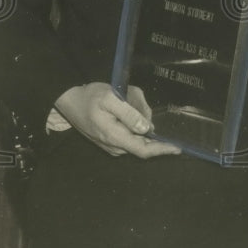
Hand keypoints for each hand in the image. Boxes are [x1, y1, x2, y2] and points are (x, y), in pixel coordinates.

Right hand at [54, 81, 180, 157]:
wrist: (69, 101)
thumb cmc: (90, 98)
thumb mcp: (111, 99)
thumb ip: (130, 114)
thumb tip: (147, 128)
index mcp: (115, 137)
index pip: (143, 150)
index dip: (162, 150)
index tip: (178, 148)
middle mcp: (115, 146)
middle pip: (143, 140)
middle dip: (147, 122)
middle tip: (134, 99)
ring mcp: (112, 145)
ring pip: (137, 136)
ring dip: (139, 120)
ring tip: (124, 99)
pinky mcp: (111, 141)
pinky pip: (130, 134)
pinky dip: (133, 121)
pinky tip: (123, 106)